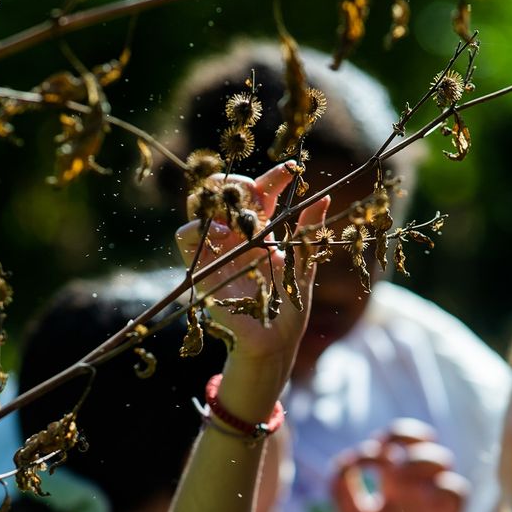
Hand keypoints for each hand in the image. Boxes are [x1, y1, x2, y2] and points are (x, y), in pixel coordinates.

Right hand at [176, 162, 328, 393]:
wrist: (274, 342)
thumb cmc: (289, 307)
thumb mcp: (304, 265)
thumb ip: (309, 231)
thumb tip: (325, 197)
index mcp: (260, 232)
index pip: (260, 193)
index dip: (273, 178)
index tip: (292, 170)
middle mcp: (235, 237)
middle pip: (224, 194)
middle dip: (237, 183)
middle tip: (254, 189)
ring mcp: (216, 251)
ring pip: (200, 209)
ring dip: (217, 202)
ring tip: (238, 213)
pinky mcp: (201, 268)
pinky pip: (185, 237)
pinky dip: (199, 228)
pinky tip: (223, 235)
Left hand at [331, 419, 469, 511]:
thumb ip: (341, 485)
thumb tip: (348, 458)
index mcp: (397, 479)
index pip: (401, 440)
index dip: (388, 437)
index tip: (368, 455)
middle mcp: (420, 484)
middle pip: (426, 439)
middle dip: (407, 436)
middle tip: (388, 456)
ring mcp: (434, 498)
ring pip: (442, 458)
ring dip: (416, 462)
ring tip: (396, 484)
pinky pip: (455, 488)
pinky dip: (437, 485)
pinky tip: (415, 499)